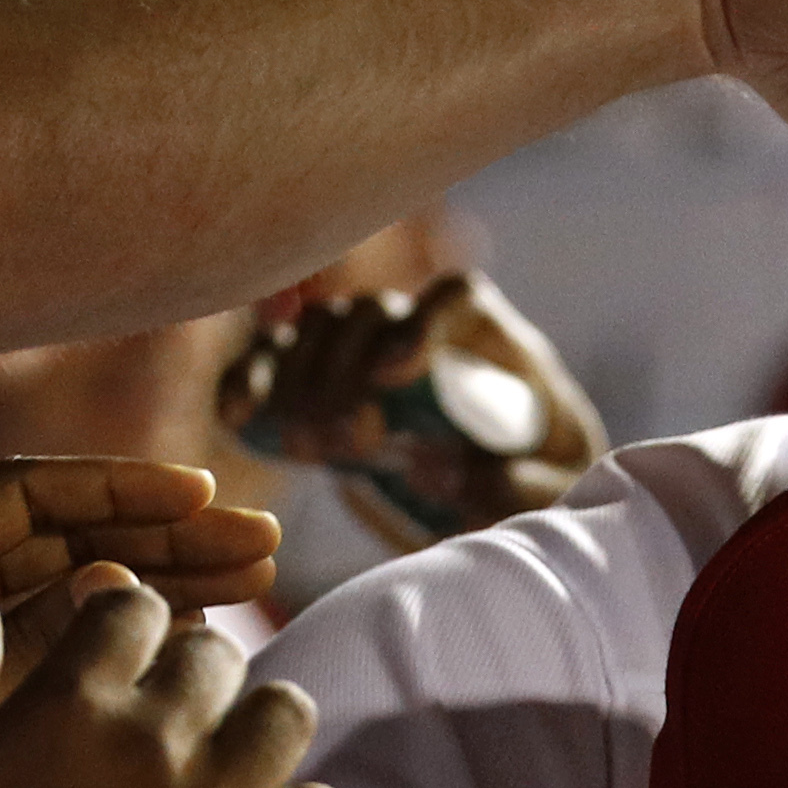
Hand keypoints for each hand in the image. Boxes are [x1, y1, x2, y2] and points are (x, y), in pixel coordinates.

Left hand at [0, 454, 286, 787]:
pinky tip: (213, 646)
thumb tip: (90, 584)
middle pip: (70, 534)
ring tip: (259, 578)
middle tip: (259, 541)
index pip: (22, 497)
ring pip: (88, 588)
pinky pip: (90, 650)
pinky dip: (148, 642)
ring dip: (171, 577)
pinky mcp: (11, 702)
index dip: (113, 486)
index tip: (198, 496)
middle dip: (166, 530)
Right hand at [0, 579, 343, 787]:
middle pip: (216, 653)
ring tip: (214, 762)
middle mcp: (149, 748)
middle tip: (162, 715)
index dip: (121, 624)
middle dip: (187, 671)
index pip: (136, 605)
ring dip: (251, 727)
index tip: (111, 659)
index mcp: (63, 705)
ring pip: (285, 714)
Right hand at [221, 271, 605, 542]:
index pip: (457, 298)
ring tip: (307, 449)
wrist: (493, 486)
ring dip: (301, 382)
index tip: (393, 377)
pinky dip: (249, 379)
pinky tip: (235, 417)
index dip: (421, 323)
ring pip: (319, 329)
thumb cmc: (534, 478)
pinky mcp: (320, 379)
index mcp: (491, 341)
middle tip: (350, 439)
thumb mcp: (552, 490)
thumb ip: (520, 485)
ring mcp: (366, 348)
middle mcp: (422, 328)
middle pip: (374, 314)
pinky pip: (274, 359)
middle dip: (349, 373)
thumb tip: (438, 465)